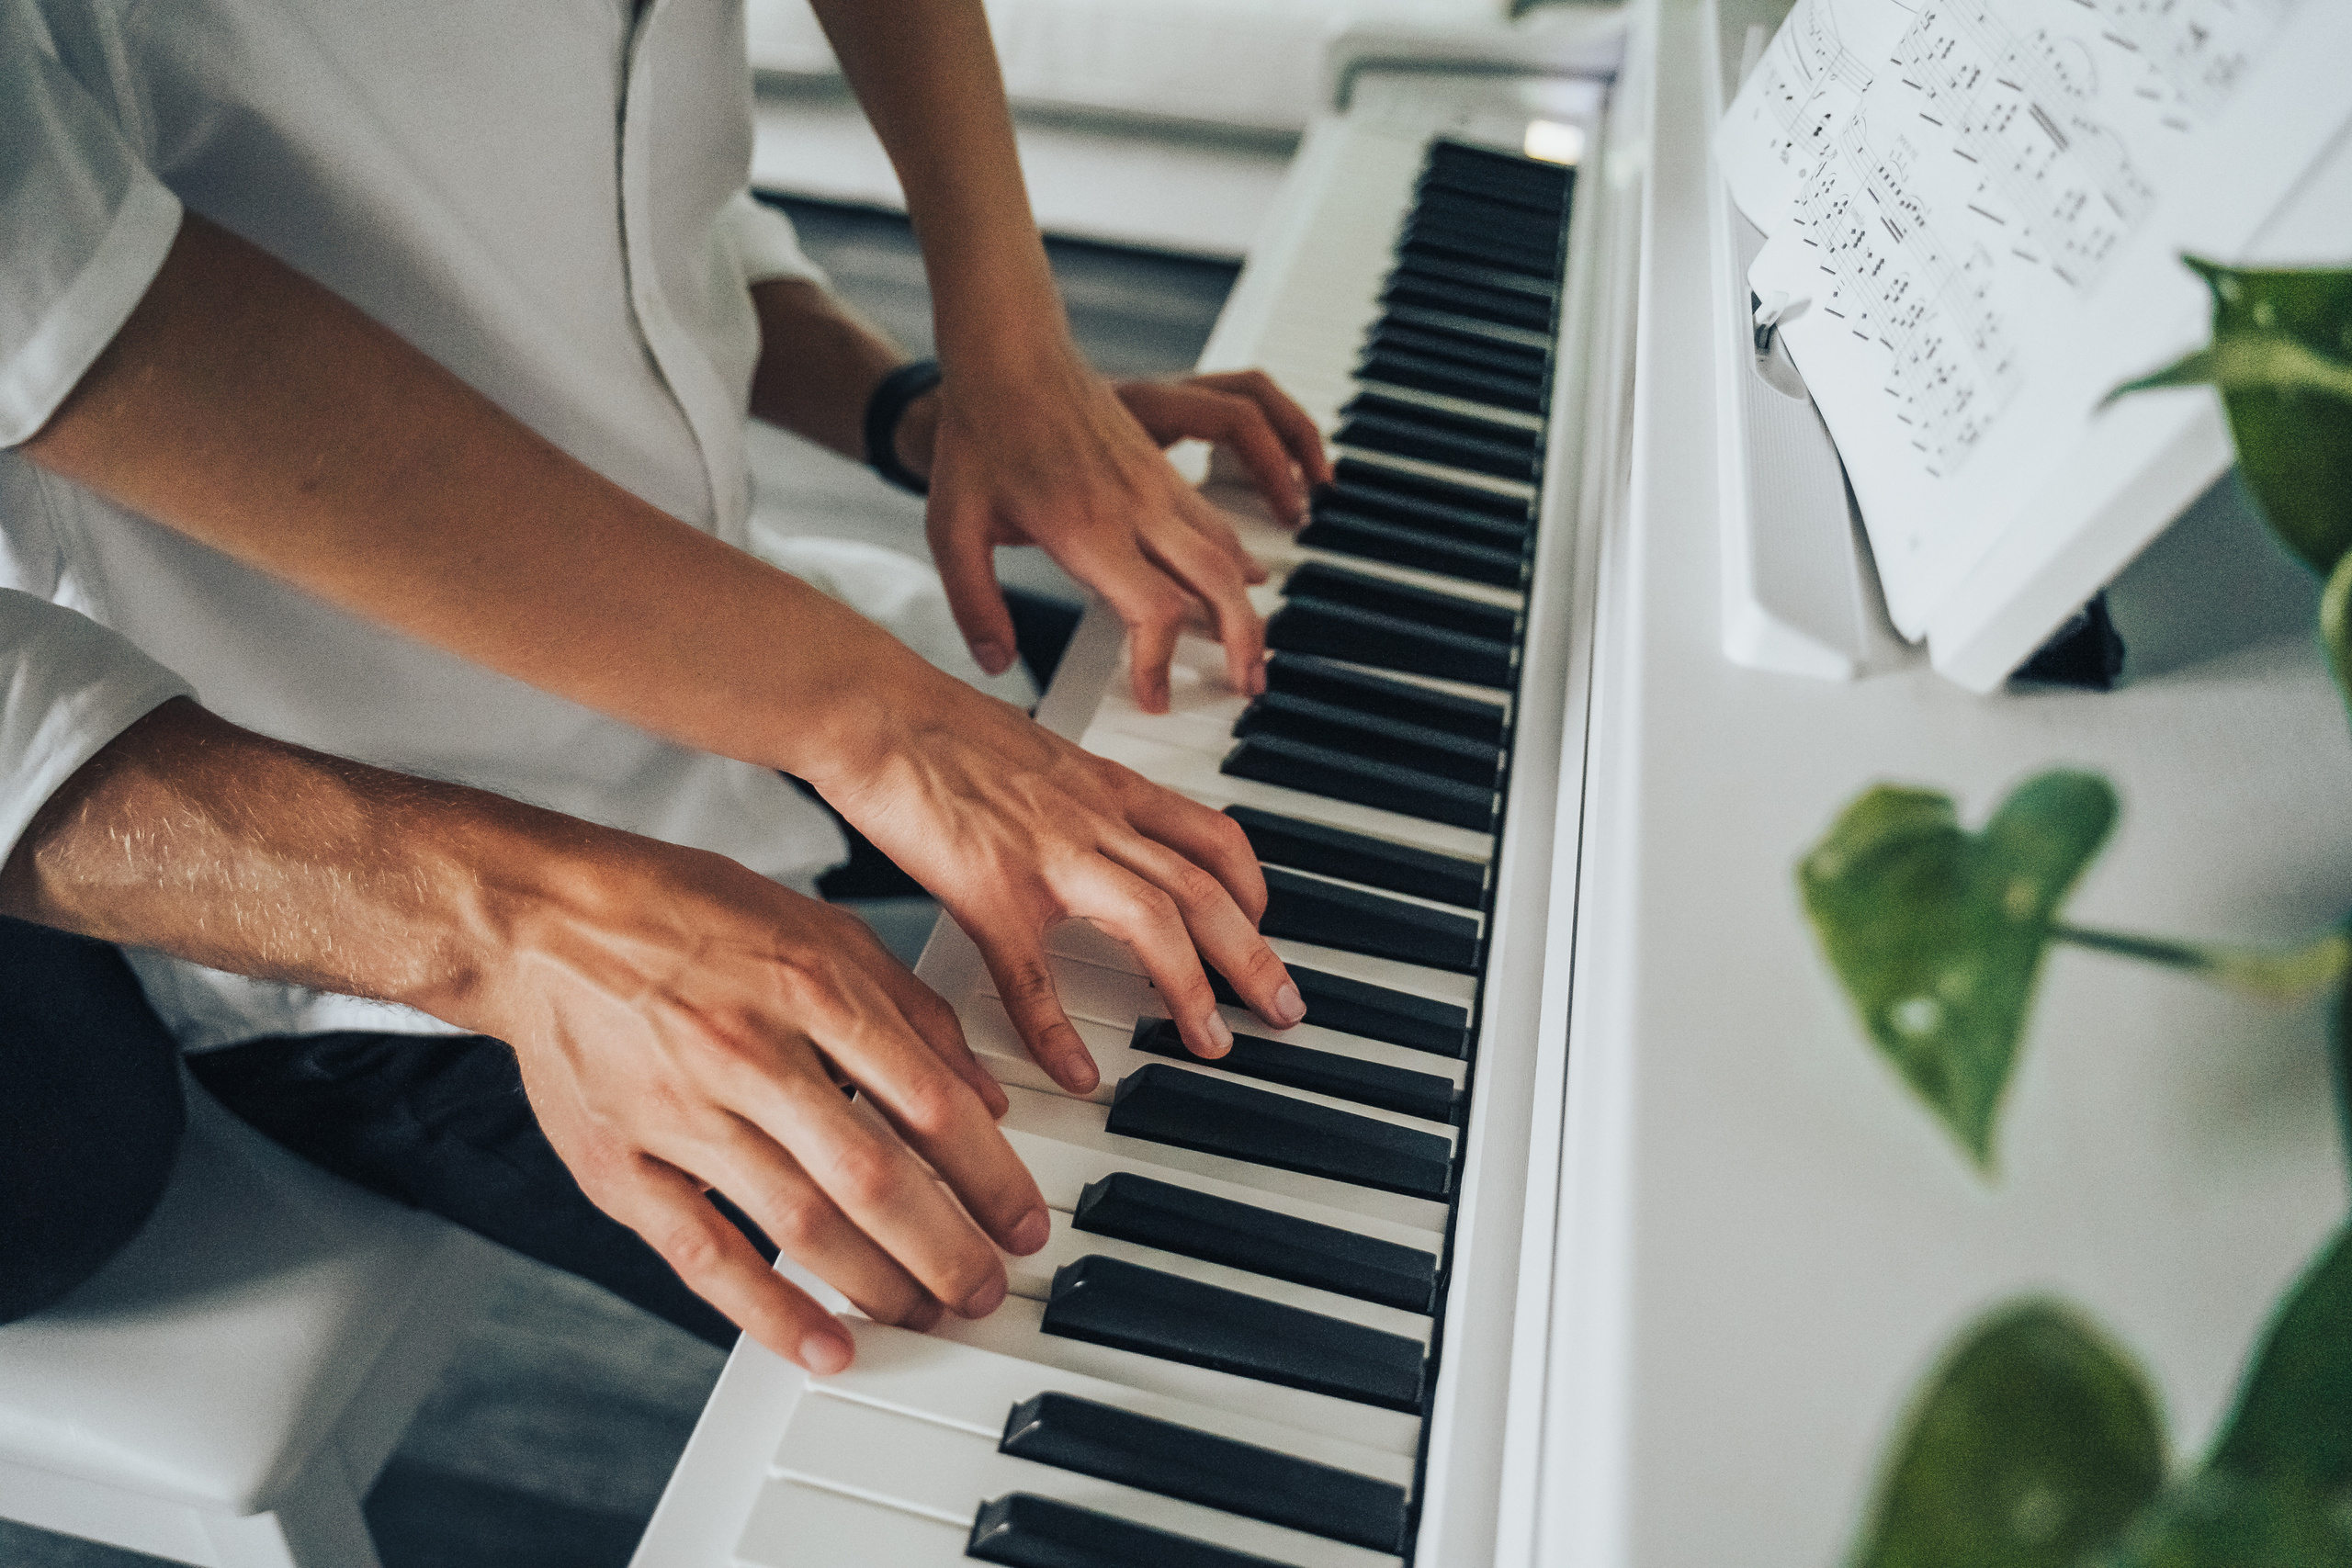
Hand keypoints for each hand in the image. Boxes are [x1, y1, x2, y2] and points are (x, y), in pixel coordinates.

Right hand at [466, 825, 1052, 1375]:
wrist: (539, 920)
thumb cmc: (684, 915)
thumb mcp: (819, 928)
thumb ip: (910, 1012)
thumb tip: (984, 1100)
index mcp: (810, 987)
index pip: (930, 1104)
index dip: (991, 1177)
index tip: (1024, 1222)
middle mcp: (750, 1052)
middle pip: (876, 1178)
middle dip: (949, 1250)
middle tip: (988, 1289)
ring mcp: (681, 1115)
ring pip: (803, 1224)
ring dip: (880, 1284)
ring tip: (928, 1313)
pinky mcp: (620, 1165)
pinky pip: (705, 1254)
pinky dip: (768, 1310)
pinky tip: (823, 1345)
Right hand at [807, 654, 1307, 1097]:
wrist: (872, 709)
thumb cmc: (934, 730)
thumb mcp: (1035, 754)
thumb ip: (1075, 796)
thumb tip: (1092, 826)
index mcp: (1106, 787)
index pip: (1212, 836)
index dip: (1252, 888)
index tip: (1262, 927)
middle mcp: (1094, 818)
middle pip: (1207, 887)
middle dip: (1255, 954)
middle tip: (1283, 1007)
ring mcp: (1048, 854)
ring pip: (1155, 919)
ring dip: (1194, 988)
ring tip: (1212, 1043)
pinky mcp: (989, 889)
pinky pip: (1035, 976)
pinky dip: (1058, 1034)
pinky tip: (1075, 1073)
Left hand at [912, 347, 1329, 712]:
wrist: (1010, 348)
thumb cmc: (978, 432)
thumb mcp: (950, 526)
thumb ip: (973, 602)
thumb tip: (997, 663)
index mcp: (1088, 528)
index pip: (1154, 611)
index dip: (1160, 665)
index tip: (1152, 699)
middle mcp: (1136, 508)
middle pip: (1217, 585)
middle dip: (1242, 643)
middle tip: (1245, 688)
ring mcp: (1156, 485)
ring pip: (1227, 553)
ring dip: (1247, 606)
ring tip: (1252, 652)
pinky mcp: (1161, 469)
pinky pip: (1215, 522)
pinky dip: (1236, 561)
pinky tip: (1242, 580)